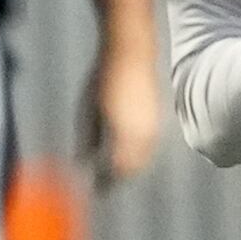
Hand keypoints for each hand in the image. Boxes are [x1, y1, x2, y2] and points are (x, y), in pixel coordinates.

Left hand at [78, 48, 160, 188]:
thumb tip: (83, 163)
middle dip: (116, 178)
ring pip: (142, 160)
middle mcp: (143, 135)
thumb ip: (86, 140)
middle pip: (131, 169)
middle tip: (101, 184)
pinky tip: (125, 152)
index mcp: (124, 135)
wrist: (132, 52)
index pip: (116, 171)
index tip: (93, 188)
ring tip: (111, 169)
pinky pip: (148, 148)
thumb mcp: (87, 111)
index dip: (104, 183)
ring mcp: (153, 127)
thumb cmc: (103, 78)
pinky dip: (137, 156)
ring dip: (128, 167)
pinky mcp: (158, 120)